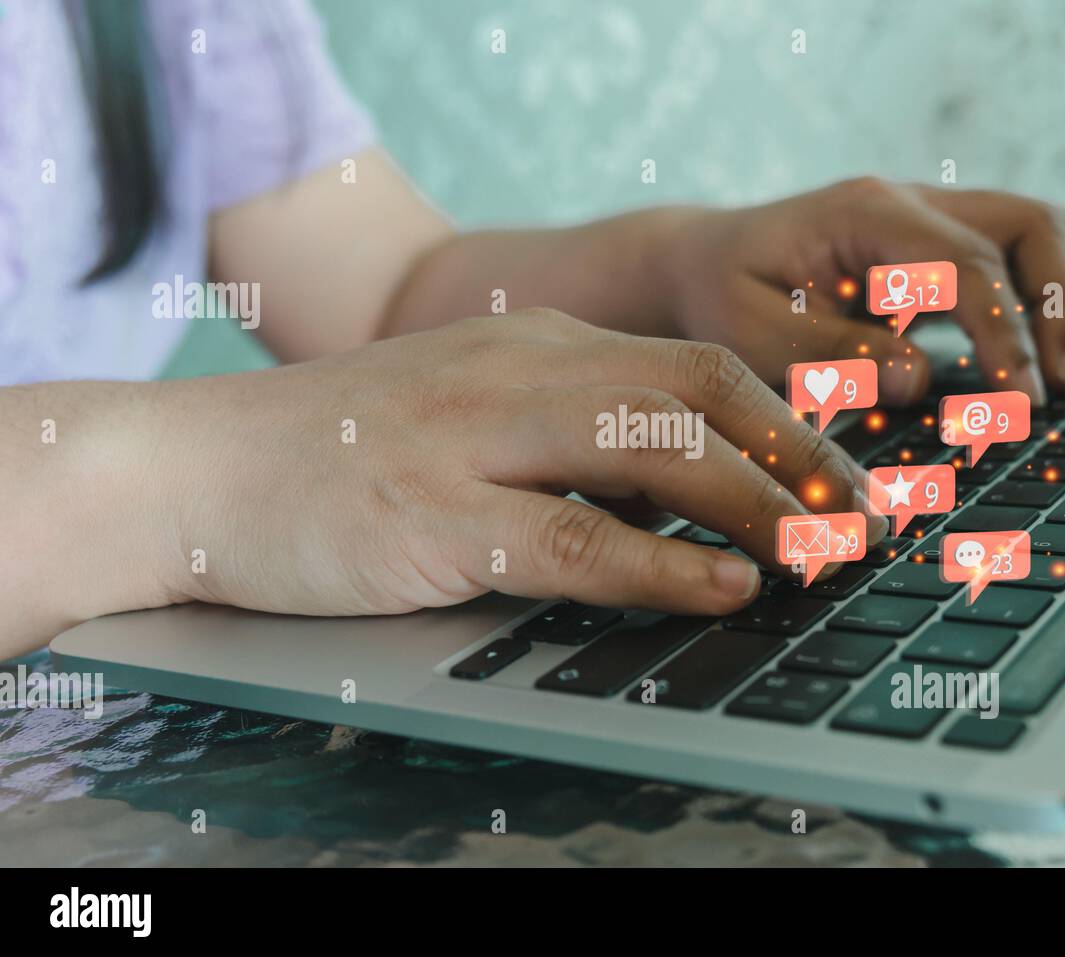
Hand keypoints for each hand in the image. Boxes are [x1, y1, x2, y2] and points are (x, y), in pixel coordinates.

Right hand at [163, 310, 885, 619]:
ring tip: (827, 552)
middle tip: (866, 514)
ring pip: (659, 450)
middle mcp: (522, 373)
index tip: (849, 471)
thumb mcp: (475, 421)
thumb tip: (688, 503)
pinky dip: (665, 563)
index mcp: (541, 348)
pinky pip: (578, 537)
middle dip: (803, 455)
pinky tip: (724, 585)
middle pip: (703, 393)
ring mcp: (478, 438)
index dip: (791, 420)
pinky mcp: (437, 515)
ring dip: (762, 503)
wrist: (195, 469)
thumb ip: (576, 446)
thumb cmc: (345, 457)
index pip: (700, 365)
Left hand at [661, 179, 1064, 405]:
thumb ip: (834, 355)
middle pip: (1032, 224)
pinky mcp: (934, 252)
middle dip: (1063, 304)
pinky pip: (1016, 259)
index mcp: (867, 215)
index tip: (1021, 402)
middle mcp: (909, 205)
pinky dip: (1043, 304)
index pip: (969, 264)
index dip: (1007, 335)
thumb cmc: (720, 298)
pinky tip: (1041, 361)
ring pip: (1039, 232)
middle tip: (1062, 386)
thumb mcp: (754, 334)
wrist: (701, 266)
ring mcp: (928, 221)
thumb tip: (920, 381)